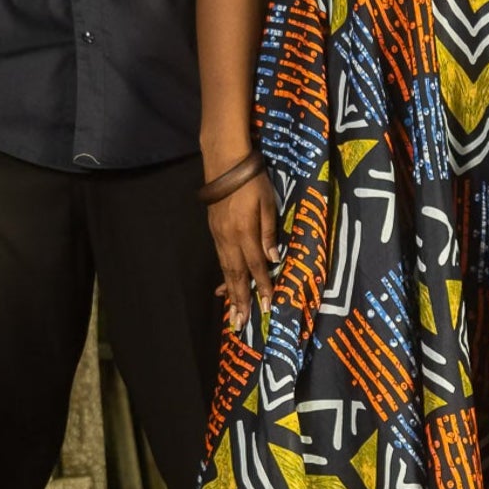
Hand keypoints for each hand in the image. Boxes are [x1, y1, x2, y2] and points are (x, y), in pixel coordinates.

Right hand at [207, 171, 279, 328]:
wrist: (224, 164)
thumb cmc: (252, 181)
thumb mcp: (267, 203)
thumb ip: (269, 232)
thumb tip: (273, 259)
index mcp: (245, 232)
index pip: (256, 266)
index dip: (263, 287)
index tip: (267, 307)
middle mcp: (229, 239)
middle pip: (236, 275)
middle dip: (240, 301)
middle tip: (240, 324)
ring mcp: (219, 236)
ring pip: (226, 270)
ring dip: (230, 294)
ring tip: (232, 314)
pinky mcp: (215, 232)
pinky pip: (220, 260)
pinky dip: (224, 276)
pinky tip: (225, 288)